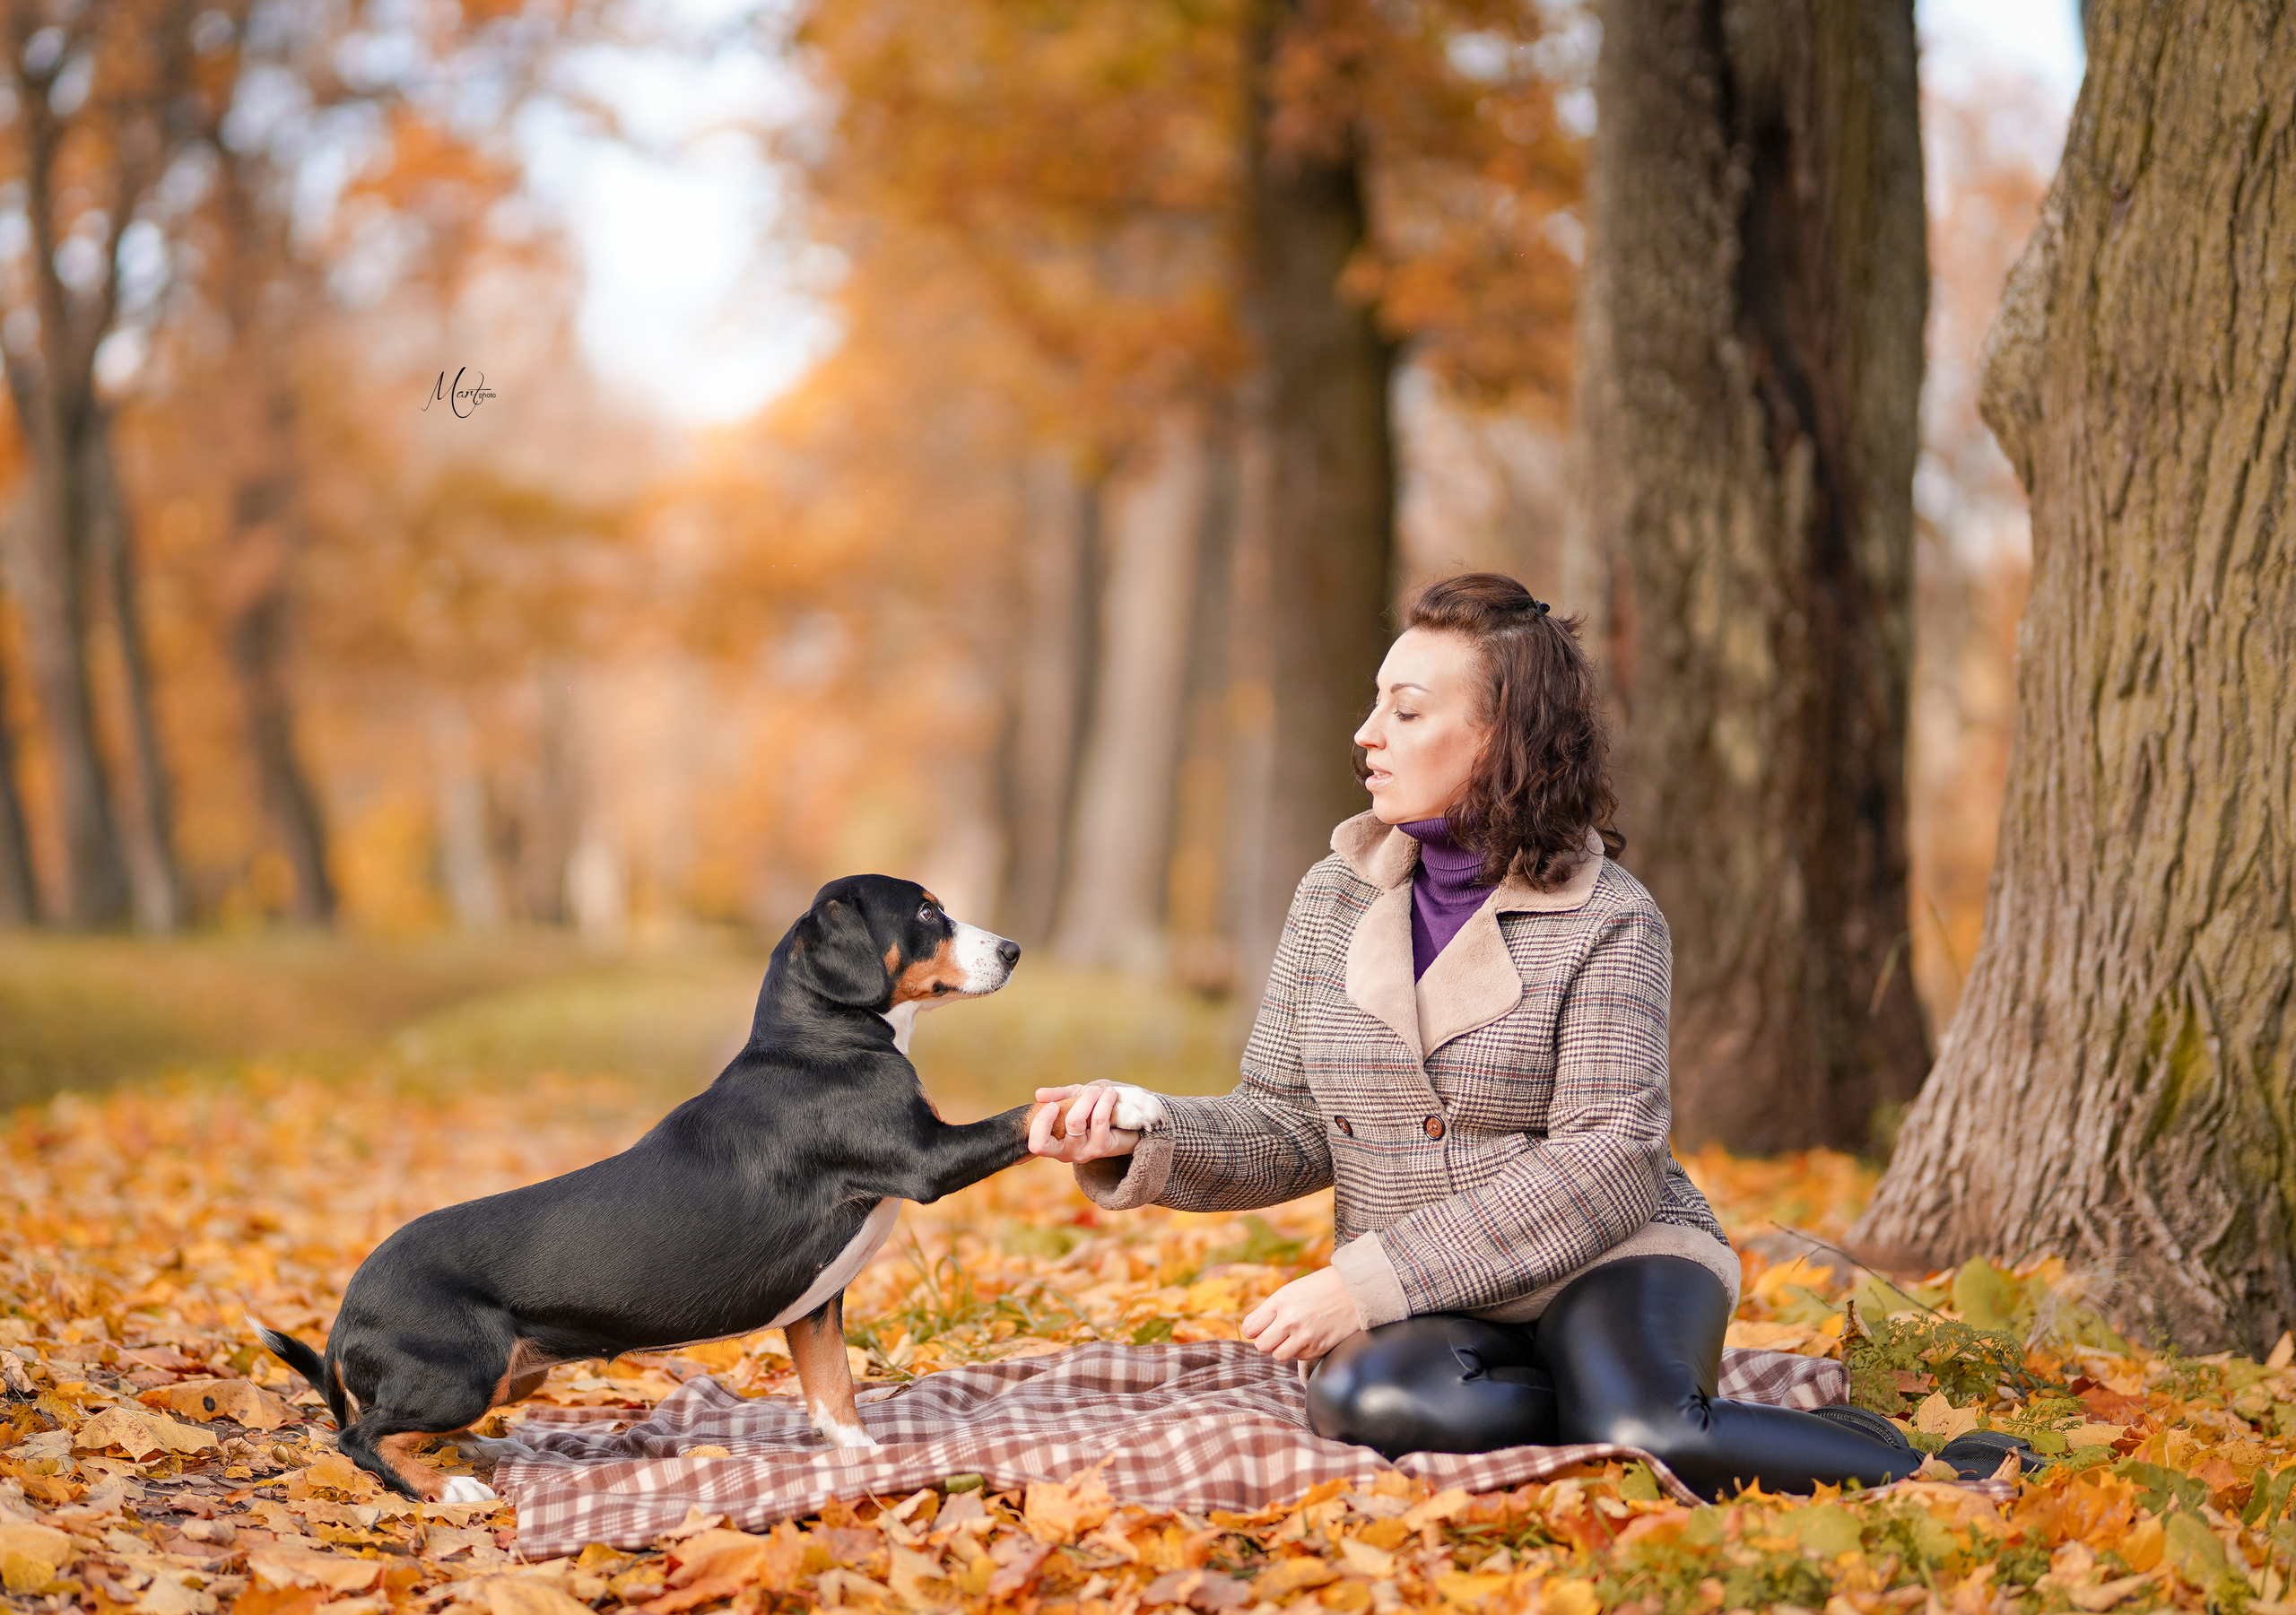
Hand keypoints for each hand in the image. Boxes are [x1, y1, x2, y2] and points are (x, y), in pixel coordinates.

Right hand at [1027, 1082, 1142, 1164]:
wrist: (1124, 1125)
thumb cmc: (1092, 1112)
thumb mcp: (1072, 1100)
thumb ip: (1057, 1096)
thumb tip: (1039, 1094)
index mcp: (1053, 1143)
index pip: (1037, 1144)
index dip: (1040, 1123)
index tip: (1052, 1105)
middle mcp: (1066, 1152)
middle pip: (1049, 1139)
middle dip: (1057, 1111)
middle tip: (1076, 1096)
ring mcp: (1084, 1152)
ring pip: (1076, 1121)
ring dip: (1088, 1098)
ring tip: (1099, 1090)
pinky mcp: (1102, 1148)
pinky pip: (1099, 1120)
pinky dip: (1104, 1101)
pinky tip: (1110, 1094)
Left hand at [1241, 1267, 1360, 1362]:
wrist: (1355, 1290)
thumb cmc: (1321, 1288)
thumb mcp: (1292, 1291)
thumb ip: (1272, 1310)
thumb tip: (1253, 1332)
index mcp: (1280, 1301)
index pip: (1250, 1328)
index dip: (1253, 1330)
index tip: (1260, 1328)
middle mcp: (1290, 1320)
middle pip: (1261, 1345)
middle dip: (1266, 1340)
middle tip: (1276, 1333)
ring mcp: (1305, 1336)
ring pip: (1278, 1355)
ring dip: (1283, 1348)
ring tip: (1293, 1335)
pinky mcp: (1319, 1347)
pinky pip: (1298, 1357)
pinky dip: (1300, 1350)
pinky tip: (1310, 1336)